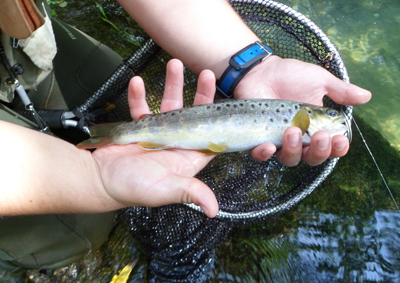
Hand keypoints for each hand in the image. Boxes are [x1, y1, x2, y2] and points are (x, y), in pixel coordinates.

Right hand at [92, 59, 218, 216]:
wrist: (100, 181)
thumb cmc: (133, 188)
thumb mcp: (164, 190)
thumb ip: (188, 192)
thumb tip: (212, 210)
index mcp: (187, 157)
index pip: (210, 134)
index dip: (218, 117)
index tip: (224, 98)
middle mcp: (176, 143)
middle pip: (193, 113)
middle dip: (200, 93)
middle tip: (206, 73)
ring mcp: (157, 133)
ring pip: (169, 105)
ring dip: (172, 85)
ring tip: (175, 65)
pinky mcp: (139, 127)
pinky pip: (141, 106)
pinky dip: (138, 94)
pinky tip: (137, 82)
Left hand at [235, 56, 371, 165]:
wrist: (262, 71)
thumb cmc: (290, 76)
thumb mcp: (319, 81)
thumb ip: (340, 91)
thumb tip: (366, 97)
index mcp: (316, 127)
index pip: (330, 147)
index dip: (337, 148)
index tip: (340, 139)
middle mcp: (299, 138)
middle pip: (312, 158)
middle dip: (319, 150)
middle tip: (319, 135)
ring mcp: (278, 140)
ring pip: (289, 159)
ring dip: (294, 150)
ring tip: (292, 131)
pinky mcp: (258, 139)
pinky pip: (260, 155)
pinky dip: (264, 154)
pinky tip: (269, 146)